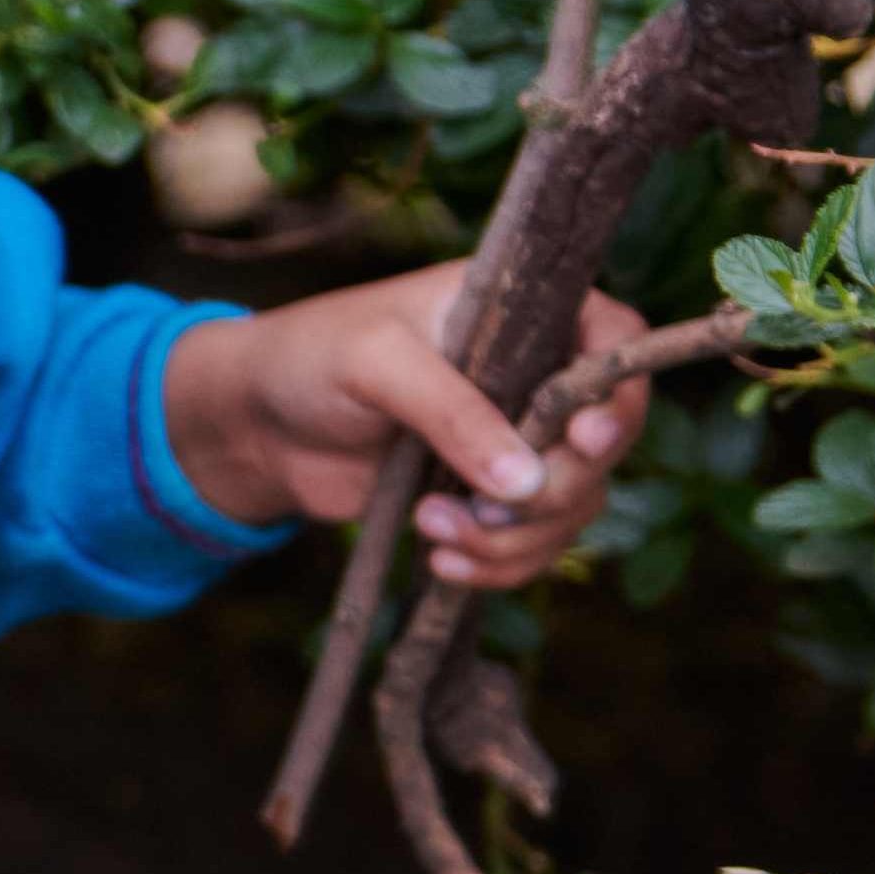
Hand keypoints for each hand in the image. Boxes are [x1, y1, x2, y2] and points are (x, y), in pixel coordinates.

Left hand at [161, 262, 658, 591]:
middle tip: (486, 508)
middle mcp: (534, 373)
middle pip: (607, 441)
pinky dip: (498, 563)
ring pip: (573, 503)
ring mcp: (515, 438)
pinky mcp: (487, 496)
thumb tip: (527, 483)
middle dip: (555, 489)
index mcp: (522, 310)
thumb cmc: (311, 359)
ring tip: (433, 528)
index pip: (616, 339)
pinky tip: (441, 560)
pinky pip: (532, 543)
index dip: (619, 393)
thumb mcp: (377, 365)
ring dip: (514, 537)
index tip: (583, 440)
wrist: (255, 424)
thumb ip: (451, 413)